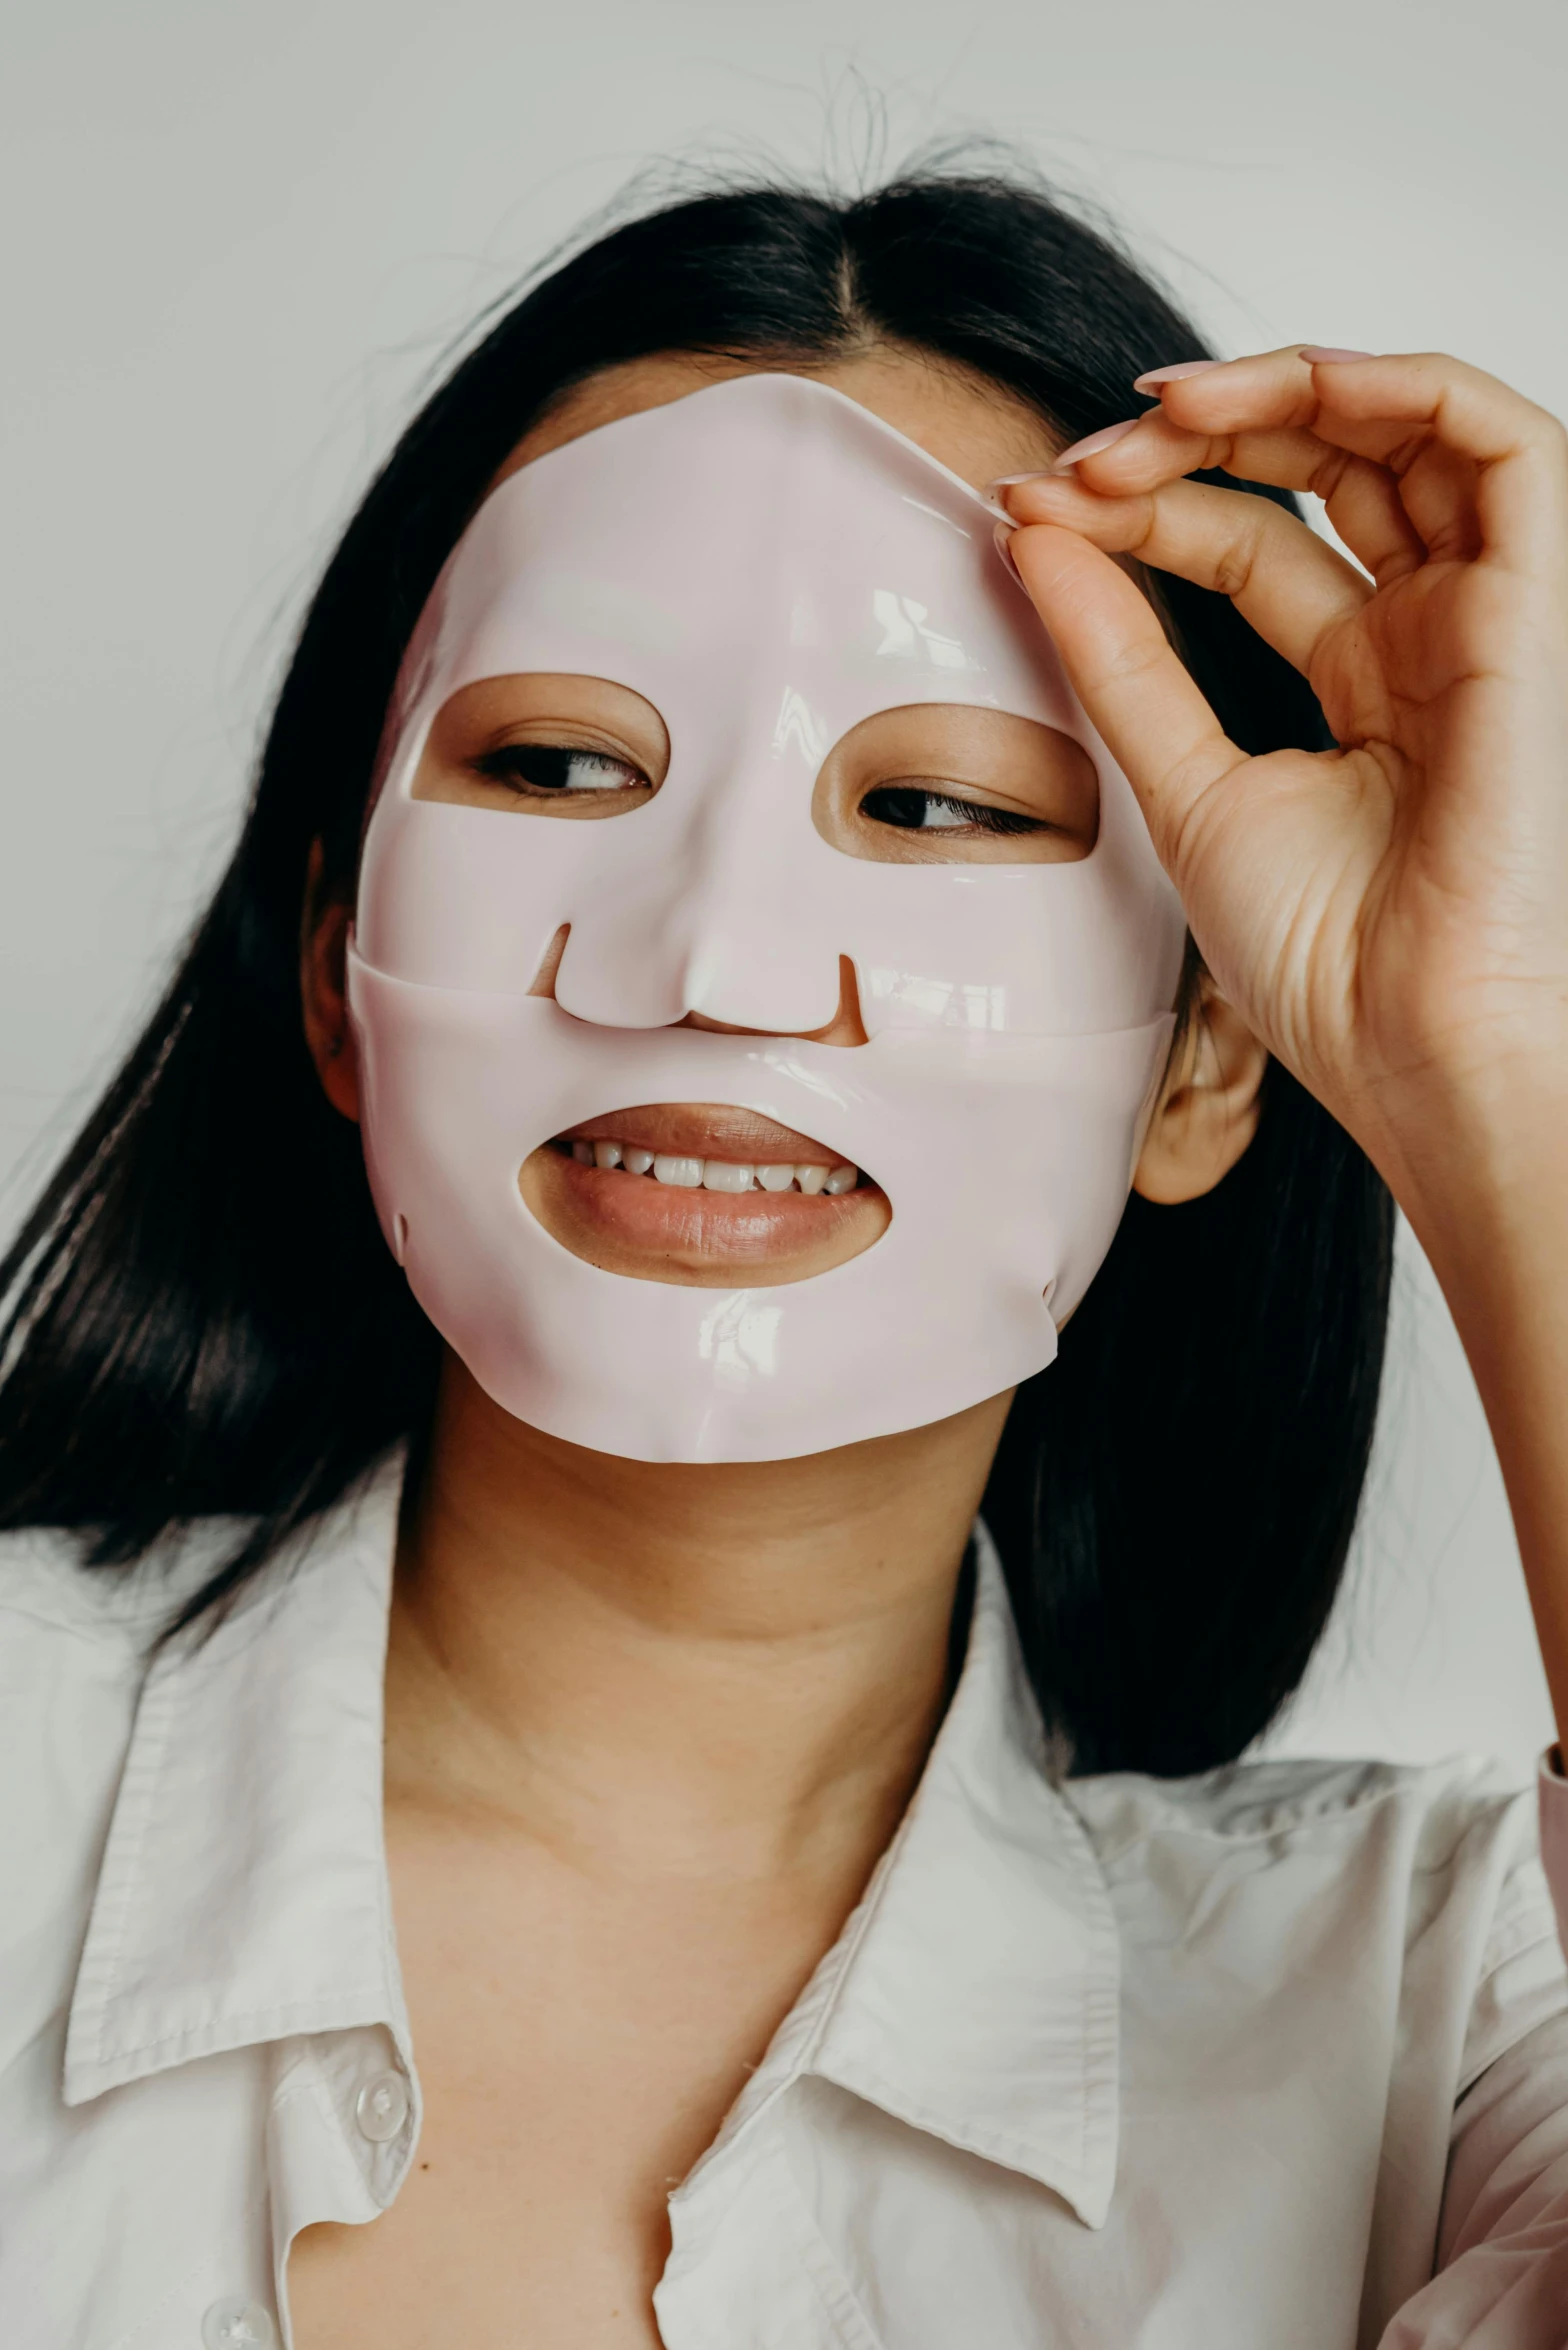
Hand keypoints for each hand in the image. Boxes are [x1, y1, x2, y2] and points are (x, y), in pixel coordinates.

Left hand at [999, 347, 1567, 1199]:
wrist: (1404, 1041)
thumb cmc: (1322, 958)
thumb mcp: (1180, 785)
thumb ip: (1114, 657)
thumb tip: (1029, 535)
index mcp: (1360, 683)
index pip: (1248, 542)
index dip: (1141, 510)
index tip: (1028, 508)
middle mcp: (1425, 636)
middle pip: (1320, 471)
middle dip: (1194, 441)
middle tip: (1080, 460)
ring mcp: (1482, 614)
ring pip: (1403, 430)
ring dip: (1277, 391)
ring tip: (1153, 412)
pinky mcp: (1533, 606)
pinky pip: (1498, 441)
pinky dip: (1395, 384)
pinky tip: (1281, 388)